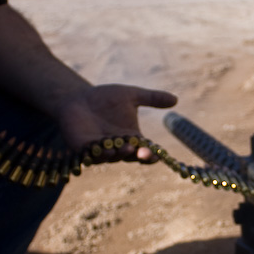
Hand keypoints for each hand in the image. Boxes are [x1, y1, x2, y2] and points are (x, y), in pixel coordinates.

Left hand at [57, 84, 177, 162]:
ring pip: (112, 158)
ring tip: (124, 148)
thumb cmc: (105, 98)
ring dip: (118, 155)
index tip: (158, 153)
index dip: (152, 155)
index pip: (146, 152)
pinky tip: (103, 150)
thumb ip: (152, 98)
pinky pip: (91, 156)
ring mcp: (101, 151)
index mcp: (132, 138)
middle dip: (137, 155)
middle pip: (131, 157)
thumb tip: (175, 99)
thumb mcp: (130, 95)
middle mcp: (118, 148)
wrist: (77, 98)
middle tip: (141, 151)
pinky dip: (97, 155)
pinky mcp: (83, 149)